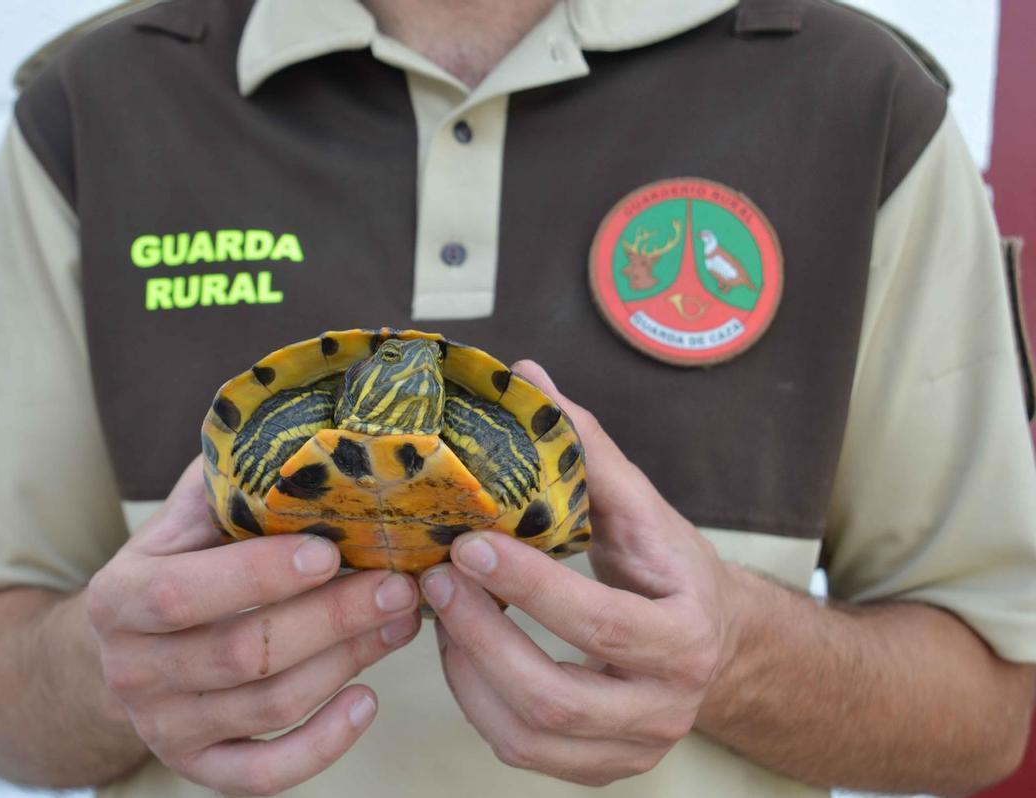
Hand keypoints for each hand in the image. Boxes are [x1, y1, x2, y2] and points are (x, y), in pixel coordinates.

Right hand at [86, 457, 420, 795]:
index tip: (331, 551)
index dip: (260, 574)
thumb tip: (304, 422)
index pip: (185, 593)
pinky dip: (322, 747)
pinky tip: (367, 703)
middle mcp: (133, 671)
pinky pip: (263, 776)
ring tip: (401, 622)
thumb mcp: (184, 515)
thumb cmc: (177, 565)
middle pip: (244, 654)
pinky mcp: (199, 767)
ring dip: (346, 663)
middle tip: (399, 585)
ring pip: (268, 707)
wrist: (122, 651)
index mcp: (120, 597)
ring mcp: (164, 727)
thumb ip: (229, 478)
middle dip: (333, 618)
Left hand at [420, 361, 745, 786]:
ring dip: (466, 670)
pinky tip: (460, 648)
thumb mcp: (643, 509)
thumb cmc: (671, 571)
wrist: (715, 643)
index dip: (528, 585)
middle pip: (553, 696)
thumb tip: (527, 375)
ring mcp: (631, 748)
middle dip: (479, 637)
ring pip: (527, 734)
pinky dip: (475, 700)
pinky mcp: (599, 768)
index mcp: (686, 637)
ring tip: (441, 609)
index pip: (599, 621)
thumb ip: (588, 448)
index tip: (471, 541)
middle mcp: (665, 707)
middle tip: (438, 579)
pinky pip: (519, 750)